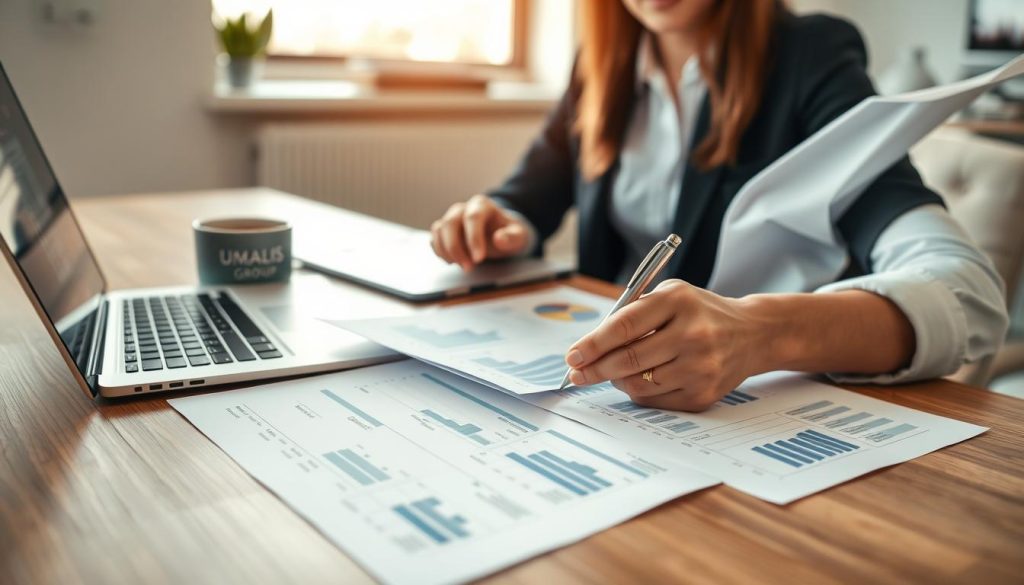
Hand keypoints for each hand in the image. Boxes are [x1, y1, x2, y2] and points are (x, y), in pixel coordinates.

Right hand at [430, 194, 529, 270]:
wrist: (500, 234)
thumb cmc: (509, 233)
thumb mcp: (518, 236)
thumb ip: (512, 237)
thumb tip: (499, 239)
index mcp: (482, 205)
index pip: (473, 218)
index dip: (474, 239)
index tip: (479, 259)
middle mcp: (463, 208)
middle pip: (450, 223)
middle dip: (456, 248)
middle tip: (468, 268)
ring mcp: (451, 218)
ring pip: (439, 230)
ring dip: (447, 251)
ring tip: (462, 266)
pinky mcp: (443, 230)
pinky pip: (434, 238)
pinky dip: (440, 252)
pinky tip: (453, 262)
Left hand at [563, 280, 767, 411]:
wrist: (753, 334)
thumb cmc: (700, 312)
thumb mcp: (671, 295)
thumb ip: (633, 313)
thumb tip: (591, 346)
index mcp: (679, 302)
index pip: (625, 326)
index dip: (593, 344)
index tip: (572, 355)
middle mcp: (693, 334)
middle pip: (628, 360)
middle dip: (595, 369)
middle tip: (576, 373)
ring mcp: (701, 368)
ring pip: (638, 384)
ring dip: (617, 380)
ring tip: (613, 370)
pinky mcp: (704, 394)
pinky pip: (655, 400)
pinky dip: (640, 392)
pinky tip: (641, 379)